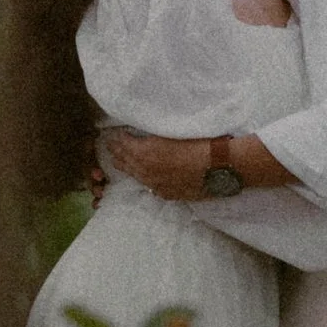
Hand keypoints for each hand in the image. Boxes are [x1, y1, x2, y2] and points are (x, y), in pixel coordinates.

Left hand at [99, 128, 215, 203]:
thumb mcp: (171, 133)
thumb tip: (142, 135)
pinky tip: (140, 177)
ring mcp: (156, 184)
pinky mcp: (167, 193)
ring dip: (125, 166)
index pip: (123, 144)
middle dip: (116, 152)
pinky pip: (149, 186)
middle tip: (108, 146)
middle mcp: (146, 170)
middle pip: (125, 160)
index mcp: (145, 152)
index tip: (111, 134)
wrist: (218, 166)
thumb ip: (153, 136)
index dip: (117, 138)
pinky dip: (142, 178)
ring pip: (135, 175)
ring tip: (117, 161)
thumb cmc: (199, 143)